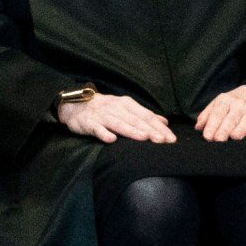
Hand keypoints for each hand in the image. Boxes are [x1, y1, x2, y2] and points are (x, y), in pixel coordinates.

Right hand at [55, 91, 176, 143]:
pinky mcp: (88, 123)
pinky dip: (104, 133)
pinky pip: (97, 129)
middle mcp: (115, 108)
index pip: (146, 116)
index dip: (159, 127)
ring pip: (119, 123)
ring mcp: (101, 115)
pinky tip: (111, 140)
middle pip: (135, 120)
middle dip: (150, 130)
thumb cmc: (103, 108)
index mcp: (126, 104)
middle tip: (163, 141)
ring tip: (144, 138)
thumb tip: (164, 122)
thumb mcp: (124, 107)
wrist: (74, 103)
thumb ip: (144, 115)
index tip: (171, 138)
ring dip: (131, 131)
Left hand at [195, 84, 245, 141]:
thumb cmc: (234, 103)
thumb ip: (207, 115)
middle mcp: (239, 105)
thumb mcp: (219, 103)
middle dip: (224, 129)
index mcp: (225, 101)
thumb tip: (198, 127)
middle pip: (230, 119)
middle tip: (218, 140)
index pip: (217, 114)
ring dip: (241, 129)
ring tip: (234, 137)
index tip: (207, 136)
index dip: (212, 125)